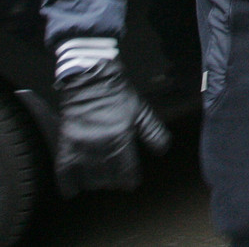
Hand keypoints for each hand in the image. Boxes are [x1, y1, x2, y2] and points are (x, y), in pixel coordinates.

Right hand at [55, 57, 170, 197]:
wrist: (91, 78)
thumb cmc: (119, 95)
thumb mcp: (141, 111)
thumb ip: (153, 131)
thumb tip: (162, 150)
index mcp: (120, 135)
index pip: (126, 167)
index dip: (129, 179)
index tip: (131, 184)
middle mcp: (100, 143)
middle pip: (107, 175)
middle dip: (114, 181)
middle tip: (117, 182)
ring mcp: (81, 144)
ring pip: (88, 176)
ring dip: (95, 183)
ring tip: (101, 182)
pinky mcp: (66, 142)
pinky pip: (63, 170)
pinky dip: (67, 183)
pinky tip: (73, 191)